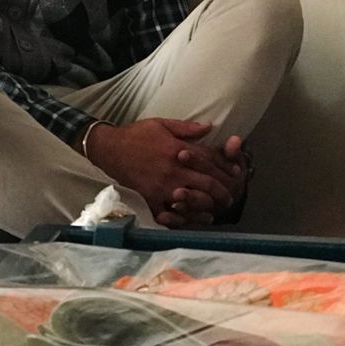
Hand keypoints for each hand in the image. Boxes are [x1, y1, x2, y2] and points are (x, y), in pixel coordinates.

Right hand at [84, 119, 243, 227]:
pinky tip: (188, 221)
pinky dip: (179, 219)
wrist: (109, 148)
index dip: (225, 167)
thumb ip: (187, 128)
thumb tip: (210, 127)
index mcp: (178, 149)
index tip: (235, 174)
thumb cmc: (136, 134)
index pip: (209, 160)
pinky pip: (168, 213)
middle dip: (222, 191)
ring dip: (206, 207)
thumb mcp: (161, 124)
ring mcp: (162, 186)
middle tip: (230, 198)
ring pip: (192, 200)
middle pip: (206, 183)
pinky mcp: (150, 197)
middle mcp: (174, 169)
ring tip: (213, 212)